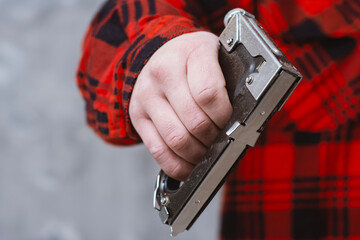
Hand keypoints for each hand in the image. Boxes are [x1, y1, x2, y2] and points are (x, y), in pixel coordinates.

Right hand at [129, 31, 231, 180]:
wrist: (162, 55)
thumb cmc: (195, 60)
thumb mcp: (217, 57)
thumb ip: (230, 82)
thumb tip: (243, 120)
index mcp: (190, 53)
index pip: (208, 93)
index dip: (224, 116)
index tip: (233, 123)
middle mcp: (163, 73)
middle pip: (194, 122)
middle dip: (214, 139)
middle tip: (223, 140)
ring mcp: (147, 96)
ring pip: (177, 139)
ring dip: (198, 155)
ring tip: (209, 153)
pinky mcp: (138, 116)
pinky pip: (158, 151)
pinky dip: (179, 166)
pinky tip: (191, 164)